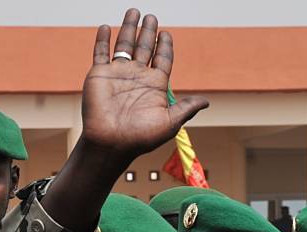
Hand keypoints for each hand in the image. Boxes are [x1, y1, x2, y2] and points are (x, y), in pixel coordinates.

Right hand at [82, 8, 208, 158]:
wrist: (110, 143)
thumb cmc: (139, 138)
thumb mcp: (170, 124)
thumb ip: (186, 109)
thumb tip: (206, 102)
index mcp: (154, 86)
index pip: (162, 59)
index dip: (165, 46)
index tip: (166, 34)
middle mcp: (137, 78)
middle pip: (145, 48)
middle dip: (148, 32)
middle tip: (151, 17)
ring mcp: (117, 74)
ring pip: (124, 45)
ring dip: (128, 28)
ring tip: (134, 11)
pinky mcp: (99, 74)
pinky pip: (100, 53)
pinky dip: (102, 40)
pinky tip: (105, 28)